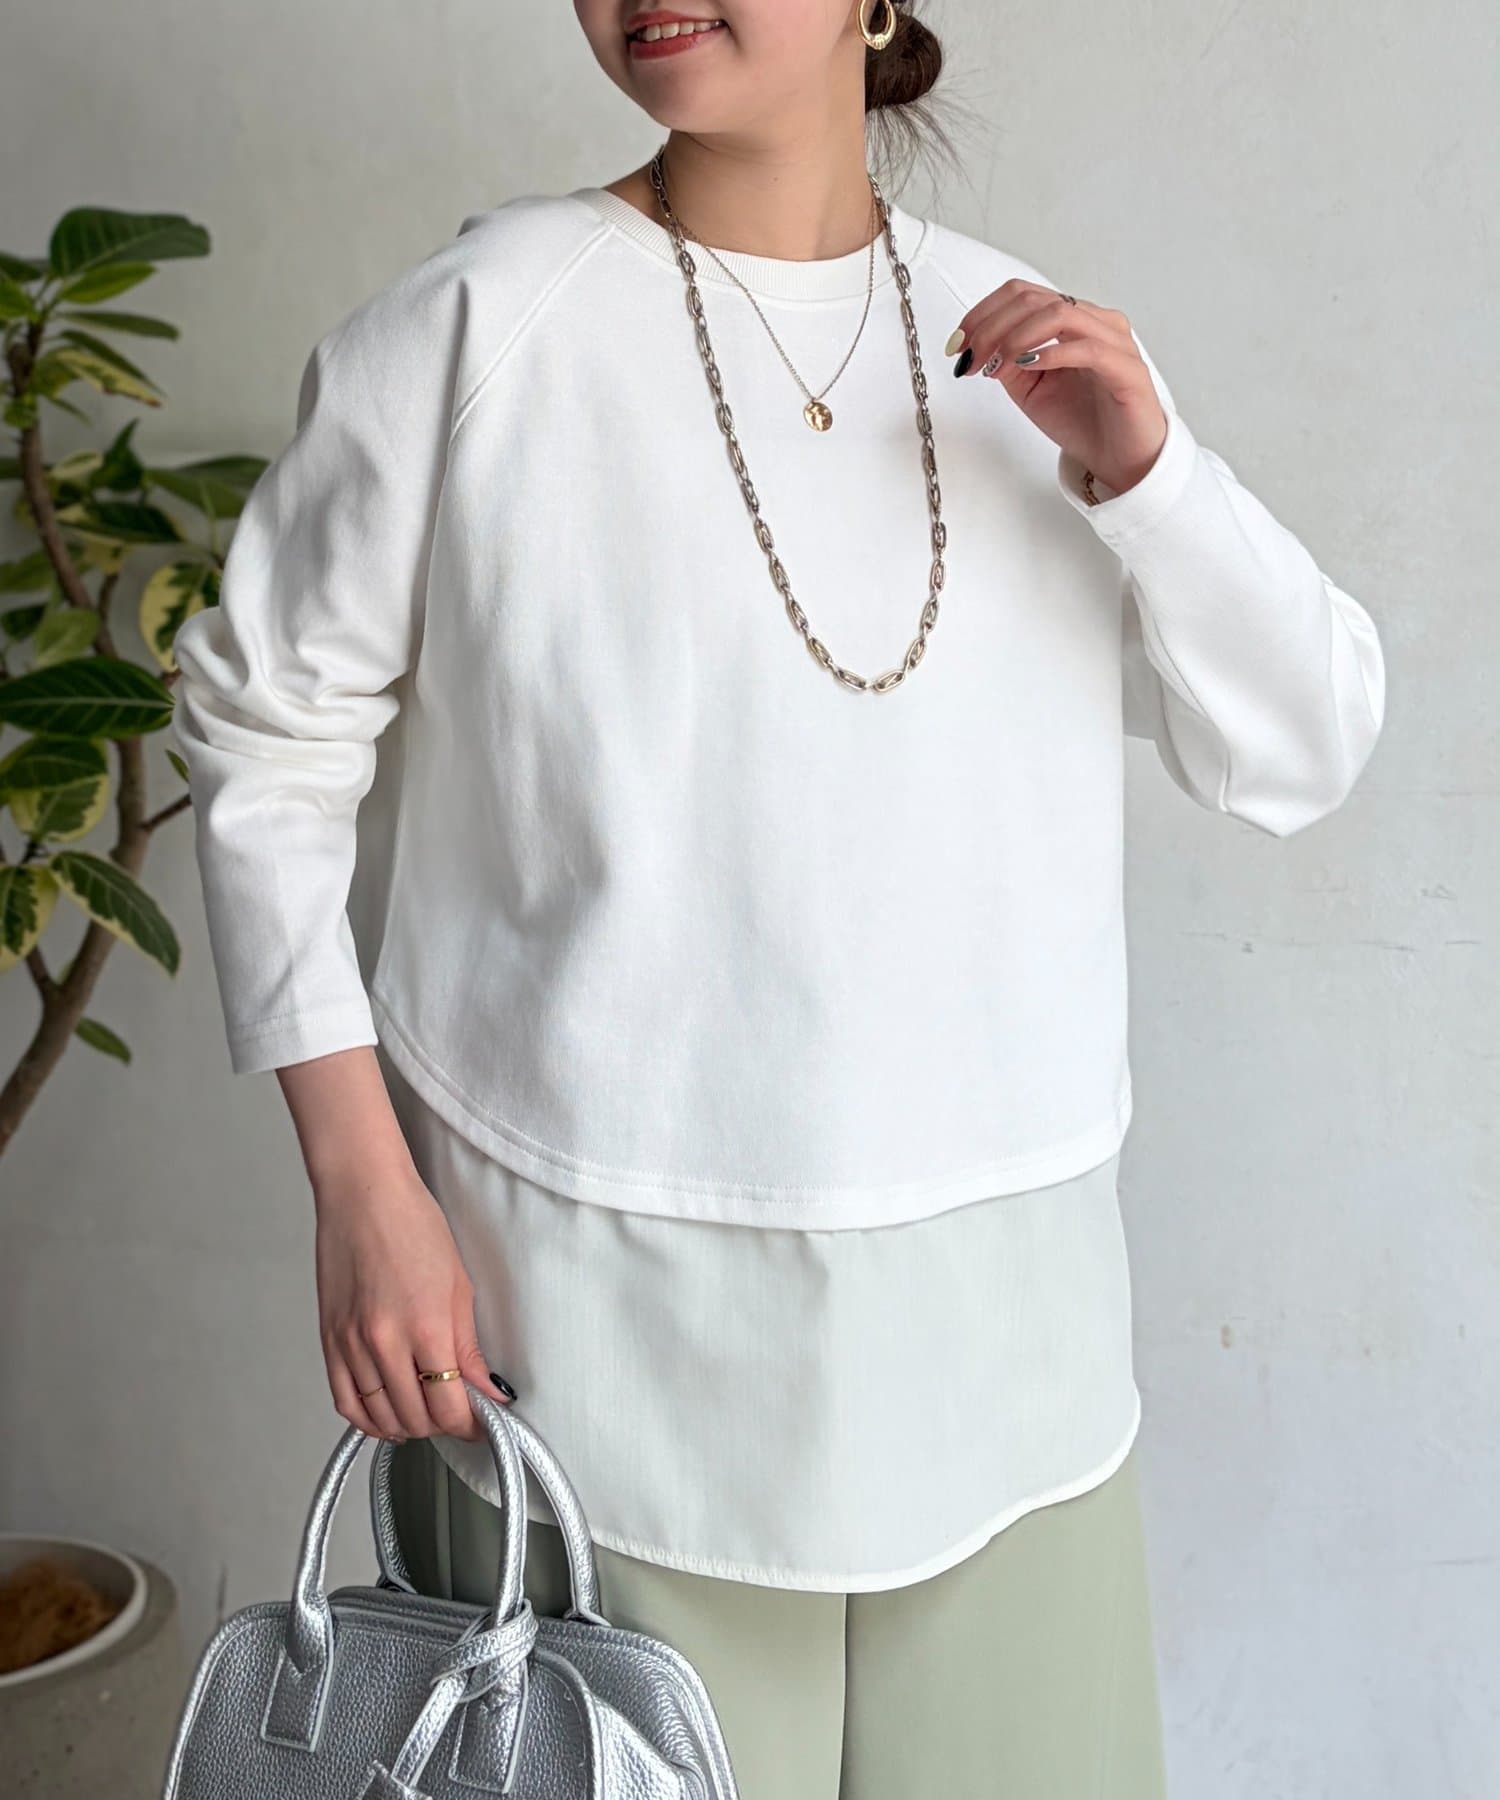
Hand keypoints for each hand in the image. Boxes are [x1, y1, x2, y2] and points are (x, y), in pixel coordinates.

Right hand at [312, 1157, 510, 1443]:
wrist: (363, 1196)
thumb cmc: (413, 1226)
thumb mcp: (458, 1285)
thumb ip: (469, 1347)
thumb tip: (488, 1391)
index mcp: (426, 1326)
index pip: (448, 1406)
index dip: (469, 1424)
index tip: (481, 1422)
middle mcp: (385, 1342)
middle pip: (415, 1417)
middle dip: (442, 1426)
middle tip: (457, 1415)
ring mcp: (351, 1344)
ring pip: (379, 1417)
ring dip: (408, 1426)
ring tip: (427, 1416)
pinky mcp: (329, 1341)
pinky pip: (346, 1402)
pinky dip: (368, 1420)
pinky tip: (387, 1416)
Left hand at [949, 280, 1167, 495]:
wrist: (1119, 459)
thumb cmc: (1082, 421)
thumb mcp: (1028, 390)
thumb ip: (1007, 362)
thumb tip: (979, 346)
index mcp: (1071, 320)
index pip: (1022, 294)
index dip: (982, 313)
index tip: (958, 344)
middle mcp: (1094, 321)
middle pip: (1034, 299)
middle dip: (991, 327)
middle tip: (971, 358)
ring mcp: (1114, 341)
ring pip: (1059, 313)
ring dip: (1016, 337)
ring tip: (996, 365)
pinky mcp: (1127, 369)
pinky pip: (1087, 348)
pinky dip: (1051, 353)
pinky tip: (1027, 366)